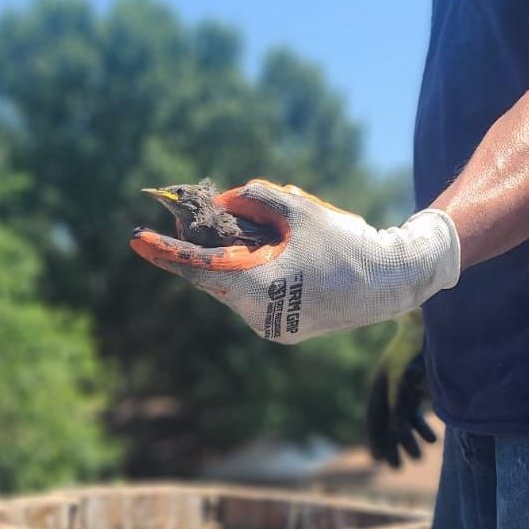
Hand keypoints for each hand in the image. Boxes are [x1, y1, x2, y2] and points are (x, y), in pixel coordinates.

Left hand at [130, 179, 459, 343]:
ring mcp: (271, 327)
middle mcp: (258, 316)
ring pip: (236, 284)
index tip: (136, 238)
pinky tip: (275, 251)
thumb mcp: (298, 209)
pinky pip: (255, 295)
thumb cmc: (345, 243)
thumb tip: (223, 201)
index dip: (165, 251)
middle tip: (195, 213)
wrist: (391, 283)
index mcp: (258, 288)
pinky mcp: (284, 329)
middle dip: (207, 242)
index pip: (199, 267)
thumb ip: (255, 198)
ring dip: (236, 256)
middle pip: (217, 273)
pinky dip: (255, 271)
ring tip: (262, 231)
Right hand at [367, 352, 436, 467]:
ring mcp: (401, 386)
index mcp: (381, 383)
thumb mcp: (408, 370)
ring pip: (401, 419)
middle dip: (392, 446)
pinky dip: (421, 425)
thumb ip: (401, 399)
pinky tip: (432, 439)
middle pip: (386, 422)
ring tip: (419, 458)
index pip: (375, 418)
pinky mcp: (414, 385)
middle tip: (396, 469)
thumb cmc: (418, 344)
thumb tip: (397, 428)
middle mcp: (387, 386)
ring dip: (409, 439)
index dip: (376, 440)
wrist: (429, 321)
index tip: (378, 460)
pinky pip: (414, 410)